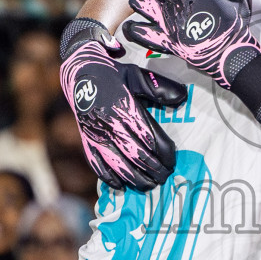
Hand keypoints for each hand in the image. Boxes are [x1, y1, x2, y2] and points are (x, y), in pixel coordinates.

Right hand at [61, 17, 186, 190]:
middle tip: (166, 176)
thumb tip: (182, 97)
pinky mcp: (87, 139)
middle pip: (136, 154)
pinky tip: (121, 187)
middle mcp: (110, 124)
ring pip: (117, 163)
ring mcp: (97, 134)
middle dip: (153, 169)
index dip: (164, 152)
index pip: (150, 137)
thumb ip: (159, 87)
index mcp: (125, 108)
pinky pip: (96, 163)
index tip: (174, 160)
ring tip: (149, 186)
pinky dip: (108, 178)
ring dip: (135, 178)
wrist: (79, 72)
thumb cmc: (112, 74)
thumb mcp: (137, 75)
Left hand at [126, 0, 260, 126]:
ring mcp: (169, 20)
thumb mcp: (239, 1)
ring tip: (142, 3)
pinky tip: (135, 27)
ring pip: (138, 0)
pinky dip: (133, 29)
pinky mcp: (164, 40)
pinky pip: (139, 31)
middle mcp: (179, 0)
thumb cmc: (235, 29)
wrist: (232, 55)